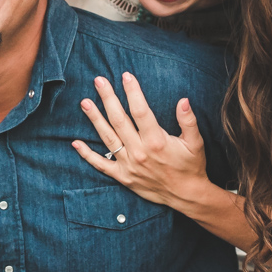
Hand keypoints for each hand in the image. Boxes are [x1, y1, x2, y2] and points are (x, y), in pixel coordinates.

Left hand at [70, 72, 209, 210]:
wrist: (186, 196)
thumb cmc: (191, 166)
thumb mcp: (195, 143)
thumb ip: (188, 121)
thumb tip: (183, 100)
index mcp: (157, 141)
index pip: (141, 111)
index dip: (132, 92)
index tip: (126, 76)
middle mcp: (139, 152)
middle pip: (119, 120)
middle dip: (108, 98)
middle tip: (98, 81)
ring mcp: (129, 165)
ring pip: (107, 138)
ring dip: (95, 119)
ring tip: (85, 102)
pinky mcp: (123, 177)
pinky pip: (101, 164)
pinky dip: (87, 155)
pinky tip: (76, 143)